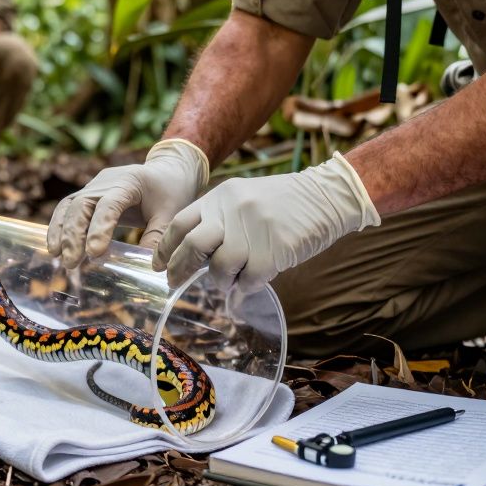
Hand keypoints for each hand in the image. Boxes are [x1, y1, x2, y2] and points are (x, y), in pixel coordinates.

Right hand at [46, 139, 208, 266]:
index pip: (109, 205)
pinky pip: (69, 208)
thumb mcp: (171, 213)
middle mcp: (106, 182)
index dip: (99, 228)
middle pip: (82, 204)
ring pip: (70, 206)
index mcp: (129, 182)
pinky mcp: (89, 195)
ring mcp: (94, 187)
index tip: (94, 252)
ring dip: (61, 231)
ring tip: (57, 256)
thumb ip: (158, 237)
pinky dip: (59, 226)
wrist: (166, 171)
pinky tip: (55, 247)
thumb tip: (148, 266)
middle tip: (71, 262)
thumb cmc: (170, 191)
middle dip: (73, 234)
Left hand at [155, 152, 379, 290]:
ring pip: (219, 268)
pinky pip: (249, 281)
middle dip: (180, 269)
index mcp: (220, 196)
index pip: (179, 223)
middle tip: (175, 283)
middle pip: (191, 246)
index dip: (165, 248)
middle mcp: (232, 210)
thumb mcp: (244, 198)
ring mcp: (253, 230)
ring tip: (229, 281)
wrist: (327, 196)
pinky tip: (248, 288)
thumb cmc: (283, 203)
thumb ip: (219, 221)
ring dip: (220, 281)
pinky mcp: (273, 251)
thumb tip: (194, 258)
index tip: (158, 265)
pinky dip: (245, 289)